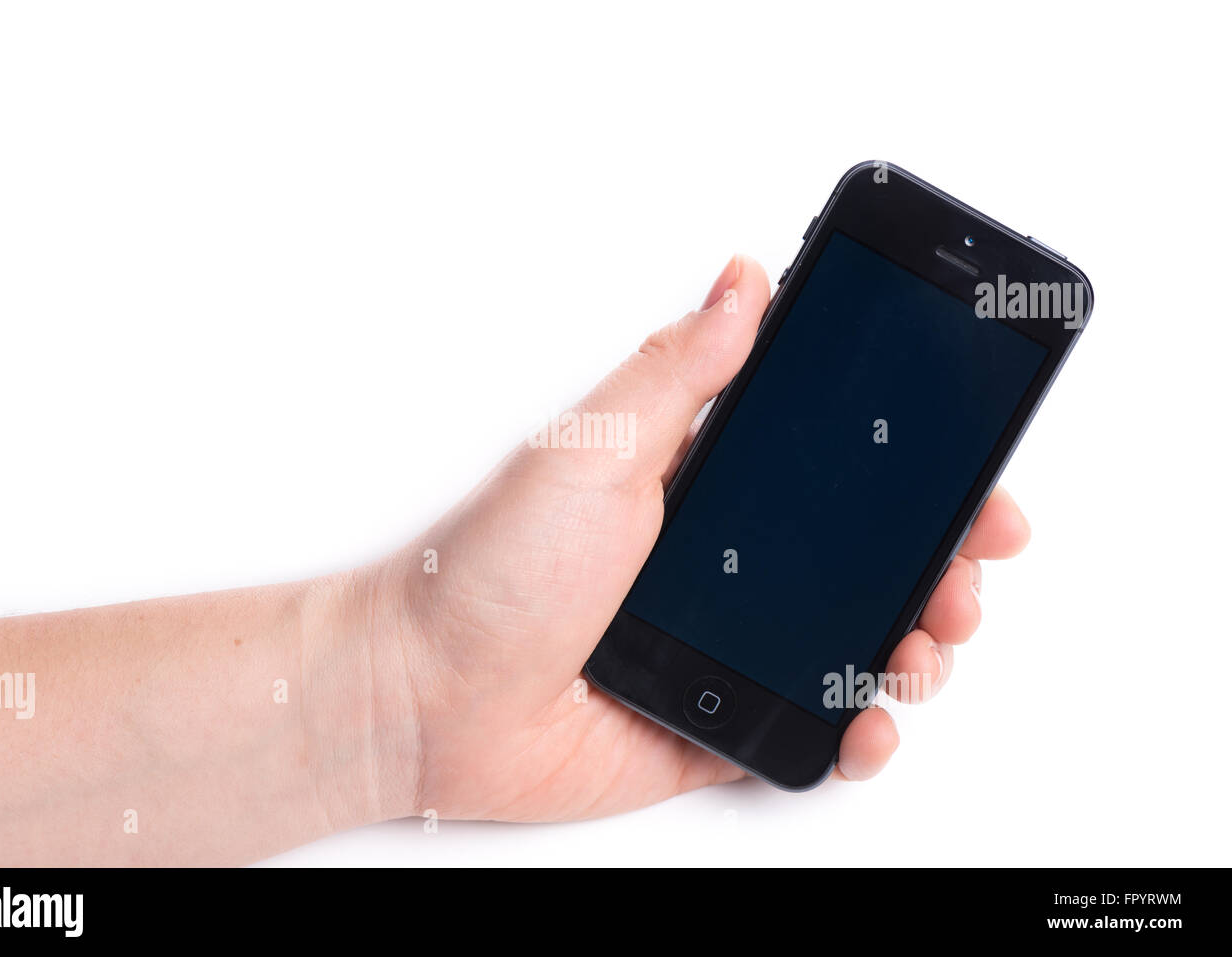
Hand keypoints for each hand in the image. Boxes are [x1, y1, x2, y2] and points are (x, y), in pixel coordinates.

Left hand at [338, 255, 1031, 824]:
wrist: (426, 699)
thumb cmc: (490, 570)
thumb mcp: (590, 450)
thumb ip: (676, 373)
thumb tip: (742, 280)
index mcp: (705, 487)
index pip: (836, 466)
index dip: (915, 468)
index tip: (972, 467)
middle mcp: (726, 565)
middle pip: (867, 556)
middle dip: (940, 559)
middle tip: (968, 564)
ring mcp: (727, 645)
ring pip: (855, 641)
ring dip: (917, 641)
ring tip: (929, 640)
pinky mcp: (717, 721)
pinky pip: (812, 728)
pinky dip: (859, 730)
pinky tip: (871, 718)